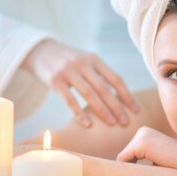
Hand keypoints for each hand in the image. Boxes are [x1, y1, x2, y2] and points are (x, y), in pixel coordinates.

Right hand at [23, 39, 138, 127]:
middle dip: (117, 106)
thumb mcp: (86, 61)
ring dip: (102, 110)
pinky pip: (70, 99)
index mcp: (94, 59)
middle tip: (126, 122)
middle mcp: (83, 63)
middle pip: (104, 88)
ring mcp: (68, 71)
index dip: (127, 95)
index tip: (136, 110)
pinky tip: (87, 124)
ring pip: (89, 94)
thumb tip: (119, 96)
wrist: (40, 51)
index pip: (116, 79)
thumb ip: (100, 75)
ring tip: (112, 123)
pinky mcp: (55, 80)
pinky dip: (79, 113)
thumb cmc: (68, 61)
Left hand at [116, 126, 176, 168]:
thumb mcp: (156, 159)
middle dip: (129, 168)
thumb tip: (124, 170)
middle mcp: (142, 131)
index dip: (132, 166)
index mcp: (146, 132)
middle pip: (124, 154)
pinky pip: (123, 160)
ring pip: (123, 158)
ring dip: (129, 170)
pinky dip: (128, 170)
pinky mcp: (141, 144)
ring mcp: (142, 136)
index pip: (129, 152)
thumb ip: (142, 159)